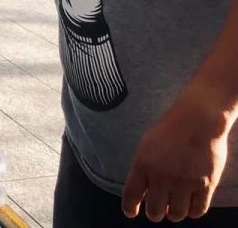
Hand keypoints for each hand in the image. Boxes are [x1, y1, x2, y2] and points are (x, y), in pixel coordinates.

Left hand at [122, 94, 231, 221]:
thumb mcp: (147, 145)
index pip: (131, 195)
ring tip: (175, 208)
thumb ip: (143, 168)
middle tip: (159, 210)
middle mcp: (162, 176)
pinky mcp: (206, 184)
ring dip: (175, 214)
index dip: (130, 208)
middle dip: (155, 214)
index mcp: (143, 164)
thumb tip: (141, 191)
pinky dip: (193, 212)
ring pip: (177, 215)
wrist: (197, 120)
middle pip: (155, 211)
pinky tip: (191, 204)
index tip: (132, 213)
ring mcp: (185, 181)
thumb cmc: (170, 130)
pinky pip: (198, 210)